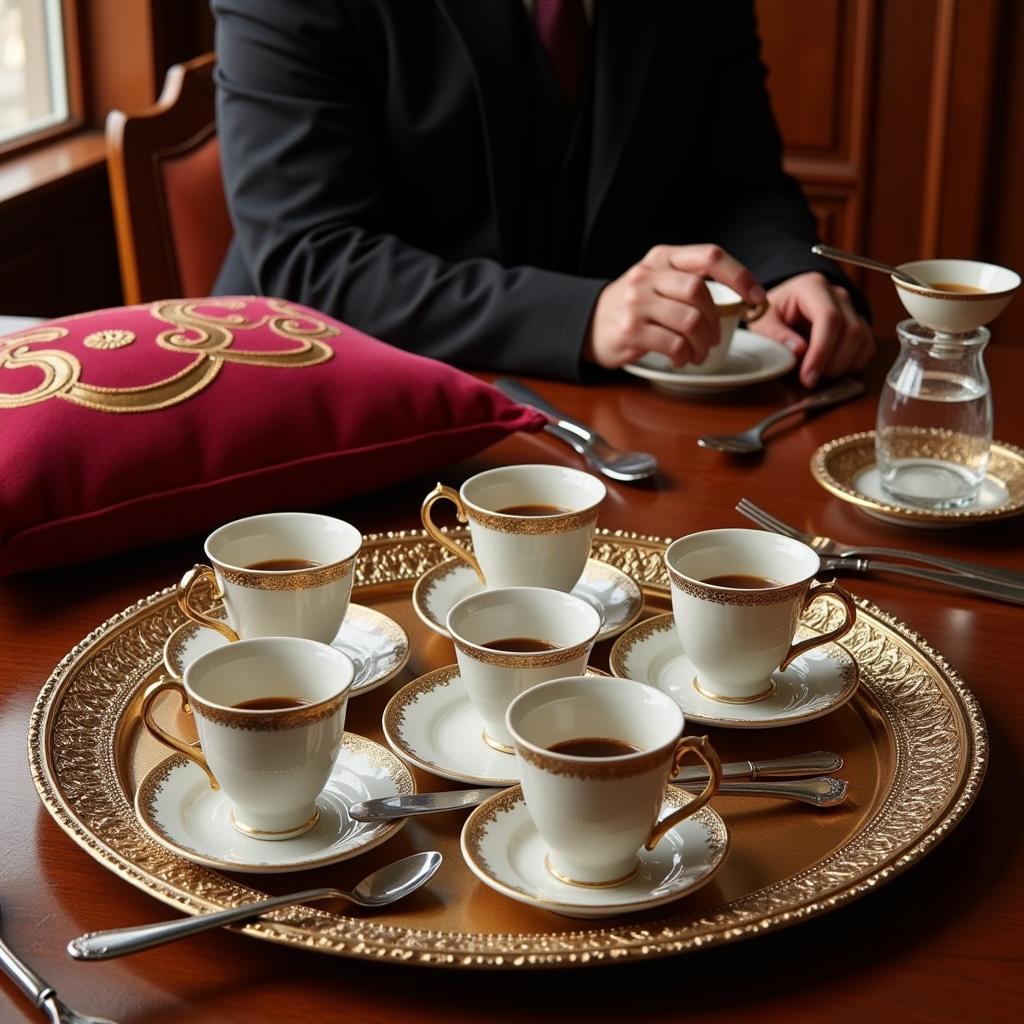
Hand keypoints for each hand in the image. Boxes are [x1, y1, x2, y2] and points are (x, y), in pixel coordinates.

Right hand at [583, 244, 765, 368]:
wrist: (586, 324)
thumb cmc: (633, 306)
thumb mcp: (656, 280)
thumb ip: (689, 280)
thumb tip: (741, 296)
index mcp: (661, 258)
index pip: (709, 255)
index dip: (739, 275)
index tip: (755, 297)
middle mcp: (648, 275)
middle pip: (700, 292)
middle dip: (716, 320)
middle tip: (714, 338)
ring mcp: (636, 302)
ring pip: (690, 320)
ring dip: (702, 343)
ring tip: (698, 353)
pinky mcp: (629, 330)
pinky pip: (673, 344)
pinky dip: (684, 356)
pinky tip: (681, 358)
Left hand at [754, 272, 873, 387]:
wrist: (781, 309)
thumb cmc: (771, 314)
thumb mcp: (761, 322)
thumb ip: (775, 334)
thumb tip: (800, 350)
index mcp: (812, 286)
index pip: (829, 318)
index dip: (822, 350)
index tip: (808, 376)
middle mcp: (838, 295)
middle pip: (851, 330)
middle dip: (833, 363)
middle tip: (810, 381)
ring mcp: (851, 309)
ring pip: (863, 339)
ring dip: (844, 366)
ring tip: (818, 376)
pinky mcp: (858, 324)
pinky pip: (867, 346)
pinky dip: (853, 364)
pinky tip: (832, 371)